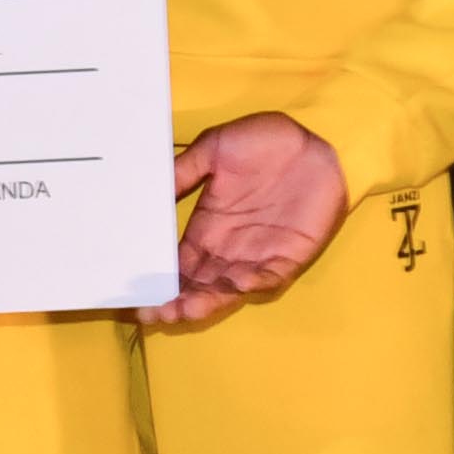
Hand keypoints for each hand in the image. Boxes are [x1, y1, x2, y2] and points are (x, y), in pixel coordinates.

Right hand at [142, 112, 344, 325]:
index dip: (159, 280)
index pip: (178, 263)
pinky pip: (268, 277)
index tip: (137, 294)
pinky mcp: (289, 257)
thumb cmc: (265, 141)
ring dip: (204, 301)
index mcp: (206, 227)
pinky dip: (252, 284)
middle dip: (174, 301)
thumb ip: (183, 171)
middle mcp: (228, 248)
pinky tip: (234, 284)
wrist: (316, 140)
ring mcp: (258, 255)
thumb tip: (147, 191)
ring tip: (182, 309)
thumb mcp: (214, 148)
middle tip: (152, 313)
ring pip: (226, 289)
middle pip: (197, 284)